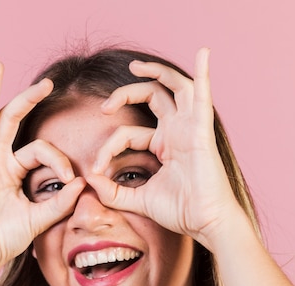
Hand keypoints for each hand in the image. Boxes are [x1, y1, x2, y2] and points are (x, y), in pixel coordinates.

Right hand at [0, 63, 85, 276]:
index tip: (71, 179)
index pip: (38, 149)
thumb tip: (83, 182)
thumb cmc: (5, 239)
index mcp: (13, 170)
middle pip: (10, 120)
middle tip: (47, 83)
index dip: (58, 159)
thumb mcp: (39, 218)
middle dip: (27, 100)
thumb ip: (60, 202)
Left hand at [87, 48, 240, 249]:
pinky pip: (203, 96)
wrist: (205, 223)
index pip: (128, 133)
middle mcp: (176, 132)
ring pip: (174, 87)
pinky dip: (204, 73)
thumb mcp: (138, 201)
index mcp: (163, 146)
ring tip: (135, 66)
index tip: (97, 170)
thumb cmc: (179, 212)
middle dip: (124, 96)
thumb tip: (89, 180)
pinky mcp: (200, 131)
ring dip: (156, 72)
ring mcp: (189, 128)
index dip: (108, 148)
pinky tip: (203, 53)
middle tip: (104, 108)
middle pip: (150, 98)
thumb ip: (114, 192)